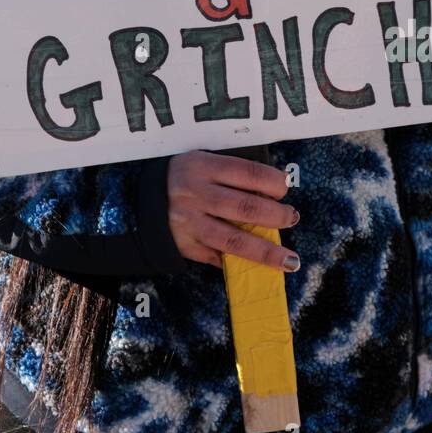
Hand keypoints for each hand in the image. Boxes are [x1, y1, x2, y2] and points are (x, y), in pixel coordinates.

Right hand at [166, 151, 299, 270]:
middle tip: (291, 217)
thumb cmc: (184, 177)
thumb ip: (233, 175)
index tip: (285, 188)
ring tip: (290, 260)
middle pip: (245, 207)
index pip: (247, 172)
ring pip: (234, 240)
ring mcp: (190, 222)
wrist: (140, 198)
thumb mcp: (203, 163)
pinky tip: (258, 269)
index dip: (272, 182)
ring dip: (266, 252)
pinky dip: (239, 264)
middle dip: (276, 215)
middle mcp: (196, 194)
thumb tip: (272, 195)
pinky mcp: (186, 245)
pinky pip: (218, 257)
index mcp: (203, 167)